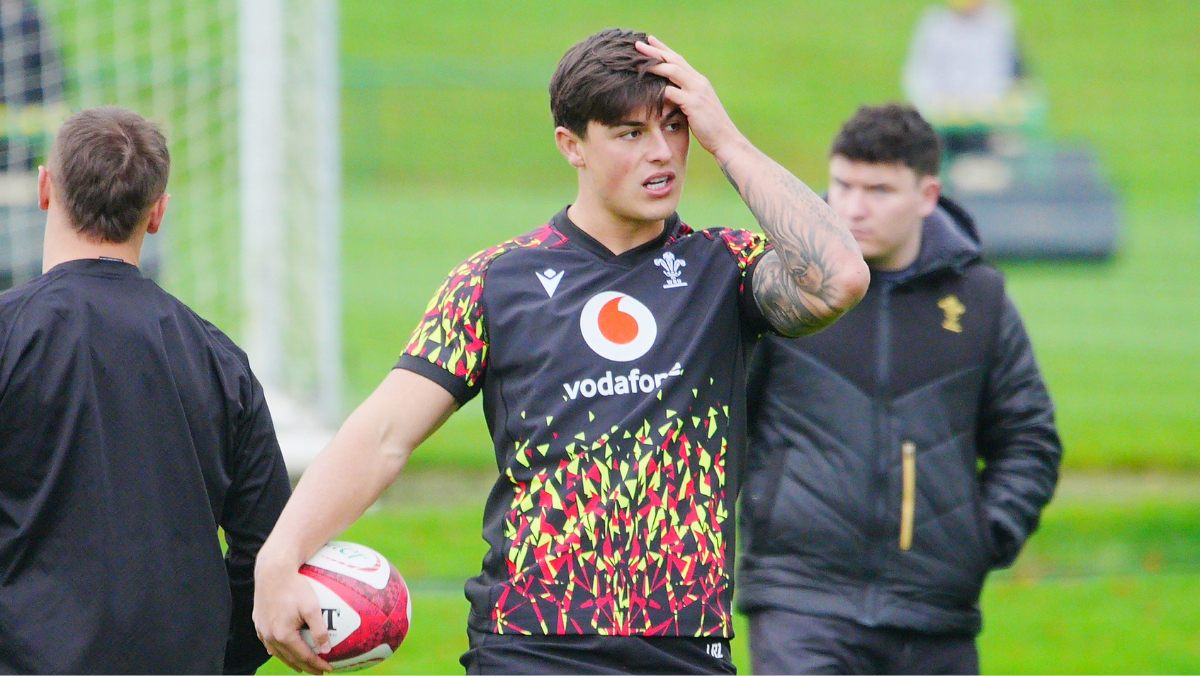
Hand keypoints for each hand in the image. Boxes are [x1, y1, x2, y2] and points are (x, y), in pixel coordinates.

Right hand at [253, 564, 333, 673]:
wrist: (272, 571)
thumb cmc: (295, 586)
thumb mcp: (312, 607)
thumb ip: (319, 630)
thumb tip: (327, 649)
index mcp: (283, 634)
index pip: (303, 656)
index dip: (317, 664)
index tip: (328, 669)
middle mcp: (270, 635)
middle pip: (289, 658)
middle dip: (305, 667)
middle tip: (318, 671)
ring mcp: (262, 629)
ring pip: (277, 652)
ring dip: (291, 660)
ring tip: (301, 666)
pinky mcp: (258, 622)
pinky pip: (268, 641)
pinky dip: (278, 649)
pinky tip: (282, 649)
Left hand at [635, 35, 745, 158]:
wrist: (726, 140)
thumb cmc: (710, 128)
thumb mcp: (697, 108)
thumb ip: (685, 98)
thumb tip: (669, 94)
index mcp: (699, 82)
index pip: (679, 60)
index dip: (664, 49)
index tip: (650, 41)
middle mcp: (699, 82)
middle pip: (674, 60)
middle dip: (655, 51)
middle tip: (638, 43)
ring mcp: (697, 92)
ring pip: (672, 71)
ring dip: (654, 65)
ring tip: (637, 61)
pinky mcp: (694, 104)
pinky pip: (672, 92)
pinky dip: (658, 88)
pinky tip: (645, 86)